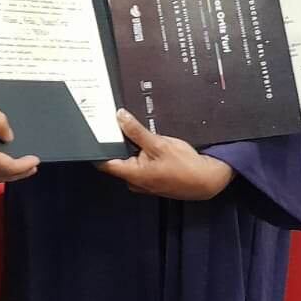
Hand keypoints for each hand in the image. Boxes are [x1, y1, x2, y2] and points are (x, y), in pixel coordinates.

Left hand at [95, 109, 234, 200]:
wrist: (206, 180)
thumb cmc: (184, 165)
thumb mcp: (159, 143)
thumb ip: (136, 131)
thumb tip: (119, 116)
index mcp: (132, 175)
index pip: (104, 163)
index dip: (97, 148)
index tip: (94, 133)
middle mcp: (134, 182)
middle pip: (116, 161)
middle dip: (116, 144)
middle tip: (114, 126)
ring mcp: (143, 183)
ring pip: (129, 163)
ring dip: (130, 149)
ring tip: (132, 132)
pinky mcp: (151, 181)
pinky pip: (139, 166)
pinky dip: (140, 155)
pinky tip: (146, 145)